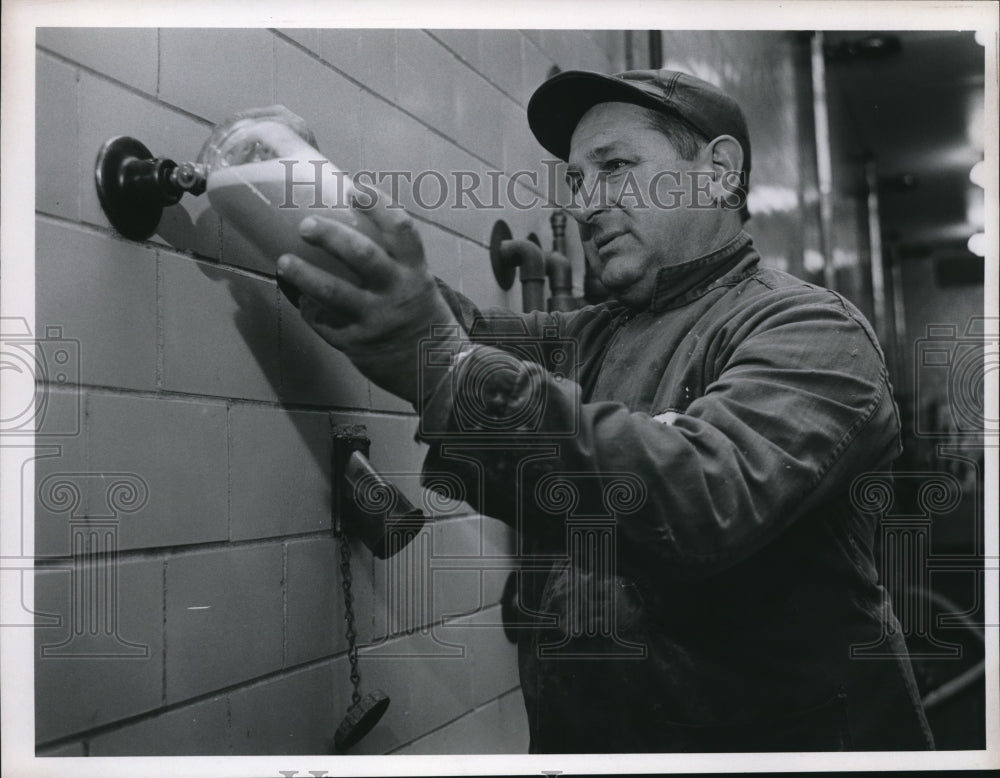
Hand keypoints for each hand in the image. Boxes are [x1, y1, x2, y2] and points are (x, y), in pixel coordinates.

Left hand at [276, 190, 464, 407]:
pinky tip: (302, 302)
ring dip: (304, 275)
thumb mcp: (422, 288)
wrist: (444, 374)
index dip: (377, 205)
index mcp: (416, 273)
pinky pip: (326, 324)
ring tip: (284, 262)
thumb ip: (396, 267)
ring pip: (334, 293)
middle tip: (305, 225)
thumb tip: (354, 235)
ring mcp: (376, 320)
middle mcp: (397, 293)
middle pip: (362, 255)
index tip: (356, 188)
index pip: (400, 229)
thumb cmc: (427, 324)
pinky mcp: (359, 345)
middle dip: (331, 236)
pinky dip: (310, 311)